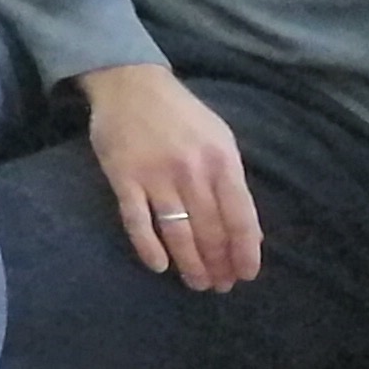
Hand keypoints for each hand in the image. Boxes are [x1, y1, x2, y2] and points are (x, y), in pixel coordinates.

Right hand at [81, 61, 261, 289]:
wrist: (129, 82)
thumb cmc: (181, 114)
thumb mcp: (219, 139)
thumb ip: (231, 180)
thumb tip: (244, 230)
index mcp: (221, 161)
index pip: (240, 218)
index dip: (245, 252)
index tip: (245, 275)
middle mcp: (192, 171)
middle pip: (210, 231)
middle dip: (218, 264)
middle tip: (219, 286)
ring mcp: (155, 175)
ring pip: (178, 232)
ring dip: (190, 264)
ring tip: (196, 283)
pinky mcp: (123, 177)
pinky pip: (137, 221)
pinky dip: (148, 247)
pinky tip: (159, 265)